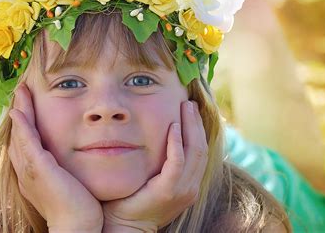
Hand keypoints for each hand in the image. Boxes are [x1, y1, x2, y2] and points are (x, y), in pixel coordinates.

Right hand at [8, 84, 102, 231]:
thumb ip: (69, 170)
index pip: (27, 144)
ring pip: (20, 135)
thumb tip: (79, 160)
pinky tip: (18, 111)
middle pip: (18, 136)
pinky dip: (22, 126)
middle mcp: (27, 172)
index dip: (25, 124)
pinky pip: (27, 143)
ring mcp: (31, 171)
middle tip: (20, 92)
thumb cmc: (80, 210)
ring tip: (20, 92)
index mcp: (35, 175)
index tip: (28, 106)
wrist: (77, 228)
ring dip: (19, 112)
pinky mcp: (39, 170)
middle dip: (19, 113)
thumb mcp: (71, 184)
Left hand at [102, 101, 208, 231]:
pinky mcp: (169, 190)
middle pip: (201, 148)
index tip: (190, 110)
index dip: (197, 129)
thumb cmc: (132, 201)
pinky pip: (177, 161)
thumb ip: (160, 162)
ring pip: (194, 152)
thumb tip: (156, 137)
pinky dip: (177, 142)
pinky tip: (173, 126)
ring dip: (190, 126)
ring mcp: (182, 190)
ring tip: (185, 107)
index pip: (200, 152)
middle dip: (196, 123)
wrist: (124, 225)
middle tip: (189, 103)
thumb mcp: (152, 179)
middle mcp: (190, 187)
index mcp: (188, 184)